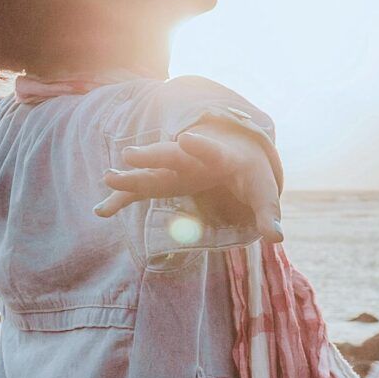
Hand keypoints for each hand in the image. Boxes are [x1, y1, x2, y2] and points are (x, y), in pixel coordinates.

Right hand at [96, 127, 282, 242]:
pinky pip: (141, 191)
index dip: (201, 146)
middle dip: (152, 155)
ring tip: (108, 177)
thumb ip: (268, 214)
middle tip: (129, 154)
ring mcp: (176, 169)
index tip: (187, 139)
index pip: (211, 150)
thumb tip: (276, 238)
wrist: (236, 151)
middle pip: (172, 156)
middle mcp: (194, 159)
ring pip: (151, 170)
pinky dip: (123, 198)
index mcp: (221, 157)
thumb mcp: (264, 192)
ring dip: (131, 175)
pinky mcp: (166, 182)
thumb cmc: (251, 173)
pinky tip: (102, 210)